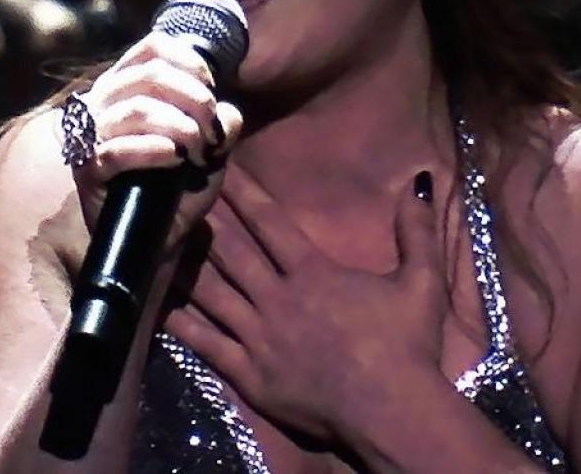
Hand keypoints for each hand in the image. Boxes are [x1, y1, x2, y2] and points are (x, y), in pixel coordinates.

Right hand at [70, 31, 243, 249]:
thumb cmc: (178, 187)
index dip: (188, 61)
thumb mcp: (209, 151)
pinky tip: (175, 157)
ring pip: (136, 110)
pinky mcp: (88, 170)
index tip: (211, 89)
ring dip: (180, 126)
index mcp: (127, 85)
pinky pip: (116, 151)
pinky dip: (152, 150)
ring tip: (197, 150)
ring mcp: (91, 136)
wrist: (156, 238)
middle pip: (150, 74)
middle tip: (211, 131)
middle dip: (194, 98)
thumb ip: (221, 126)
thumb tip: (229, 112)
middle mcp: (103, 101)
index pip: (152, 48)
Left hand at [165, 169, 446, 443]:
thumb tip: (419, 183)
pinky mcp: (250, 374)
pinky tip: (159, 305)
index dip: (243, 193)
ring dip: (186, 265)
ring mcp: (259, 337)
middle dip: (204, 217)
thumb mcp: (421, 283)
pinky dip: (183, 324)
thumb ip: (416, 231)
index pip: (270, 223)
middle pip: (232, 251)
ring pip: (213, 293)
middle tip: (177, 191)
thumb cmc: (407, 347)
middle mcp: (278, 298)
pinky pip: (209, 344)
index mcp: (314, 273)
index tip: (219, 168)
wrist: (392, 412)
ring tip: (160, 239)